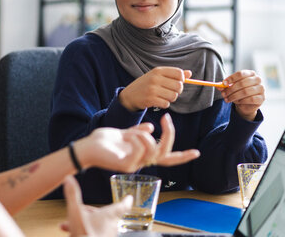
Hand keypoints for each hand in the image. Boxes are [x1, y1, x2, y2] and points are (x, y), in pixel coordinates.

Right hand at [61, 175, 131, 236]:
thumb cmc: (83, 233)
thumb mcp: (75, 212)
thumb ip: (73, 195)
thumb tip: (69, 179)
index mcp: (109, 215)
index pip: (122, 206)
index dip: (126, 201)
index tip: (129, 198)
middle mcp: (111, 226)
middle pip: (104, 214)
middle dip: (91, 211)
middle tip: (81, 210)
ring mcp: (107, 235)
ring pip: (97, 224)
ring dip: (85, 221)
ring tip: (70, 223)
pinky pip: (93, 232)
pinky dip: (84, 230)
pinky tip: (70, 231)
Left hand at [75, 115, 199, 171]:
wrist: (86, 147)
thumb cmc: (103, 141)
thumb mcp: (124, 132)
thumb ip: (137, 131)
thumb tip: (150, 127)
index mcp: (142, 154)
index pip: (167, 157)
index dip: (182, 156)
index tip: (197, 152)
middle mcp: (141, 162)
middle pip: (166, 153)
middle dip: (170, 135)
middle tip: (167, 118)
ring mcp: (134, 165)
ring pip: (154, 150)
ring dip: (144, 136)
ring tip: (130, 131)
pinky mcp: (126, 165)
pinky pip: (141, 151)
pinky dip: (137, 139)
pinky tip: (127, 135)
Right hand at [118, 67, 191, 110]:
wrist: (129, 95)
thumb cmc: (146, 85)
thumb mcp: (157, 76)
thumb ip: (173, 74)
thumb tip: (189, 73)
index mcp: (158, 71)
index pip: (179, 73)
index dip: (181, 80)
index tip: (175, 83)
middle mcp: (155, 78)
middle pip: (179, 86)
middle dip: (177, 91)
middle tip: (170, 92)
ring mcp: (152, 89)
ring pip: (174, 96)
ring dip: (170, 99)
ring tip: (163, 97)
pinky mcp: (150, 99)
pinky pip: (166, 104)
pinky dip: (164, 104)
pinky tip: (158, 101)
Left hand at [219, 70, 264, 120]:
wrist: (246, 104)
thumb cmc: (239, 92)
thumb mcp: (231, 88)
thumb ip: (225, 86)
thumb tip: (219, 86)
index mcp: (250, 73)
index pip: (241, 73)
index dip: (231, 78)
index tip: (224, 83)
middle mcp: (257, 79)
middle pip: (242, 83)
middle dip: (231, 89)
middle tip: (223, 94)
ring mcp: (261, 88)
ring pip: (246, 91)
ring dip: (234, 96)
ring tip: (228, 99)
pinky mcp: (262, 98)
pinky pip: (251, 99)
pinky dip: (242, 101)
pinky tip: (238, 102)